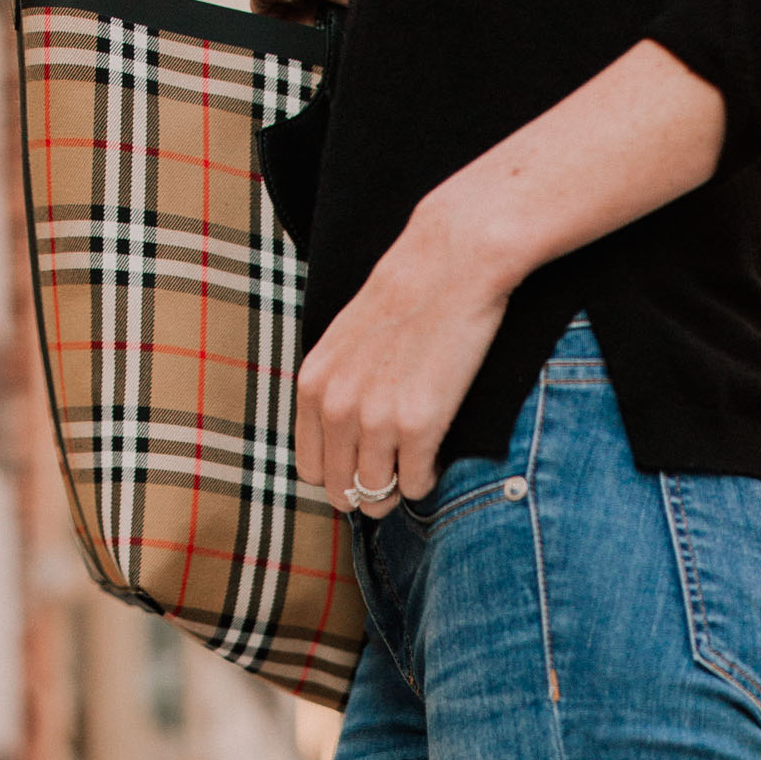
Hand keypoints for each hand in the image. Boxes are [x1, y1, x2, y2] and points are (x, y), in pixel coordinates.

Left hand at [296, 199, 511, 516]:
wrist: (451, 264)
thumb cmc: (404, 298)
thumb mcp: (345, 343)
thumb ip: (334, 389)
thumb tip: (341, 442)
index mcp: (312, 386)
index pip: (309, 469)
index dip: (338, 474)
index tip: (362, 465)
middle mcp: (336, 408)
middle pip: (339, 491)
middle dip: (365, 491)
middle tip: (392, 473)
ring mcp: (376, 420)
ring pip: (376, 495)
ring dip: (396, 488)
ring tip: (414, 462)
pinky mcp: (419, 427)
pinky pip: (415, 485)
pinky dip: (426, 479)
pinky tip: (435, 452)